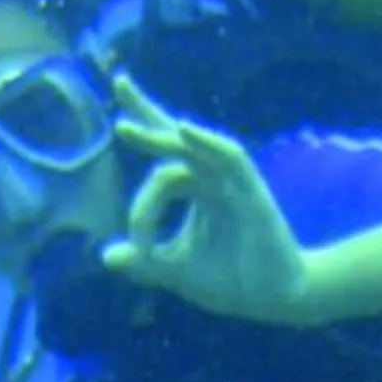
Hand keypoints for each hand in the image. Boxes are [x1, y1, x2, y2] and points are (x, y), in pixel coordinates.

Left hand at [96, 73, 314, 325]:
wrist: (277, 299)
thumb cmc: (233, 280)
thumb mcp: (177, 271)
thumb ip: (144, 262)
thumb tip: (105, 256)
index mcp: (196, 189)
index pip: (163, 165)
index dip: (140, 192)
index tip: (133, 247)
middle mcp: (213, 178)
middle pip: (176, 138)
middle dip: (146, 112)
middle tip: (118, 82)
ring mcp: (233, 182)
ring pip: (193, 150)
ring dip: (159, 138)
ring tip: (124, 128)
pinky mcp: (253, 193)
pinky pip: (232, 158)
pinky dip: (209, 142)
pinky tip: (184, 130)